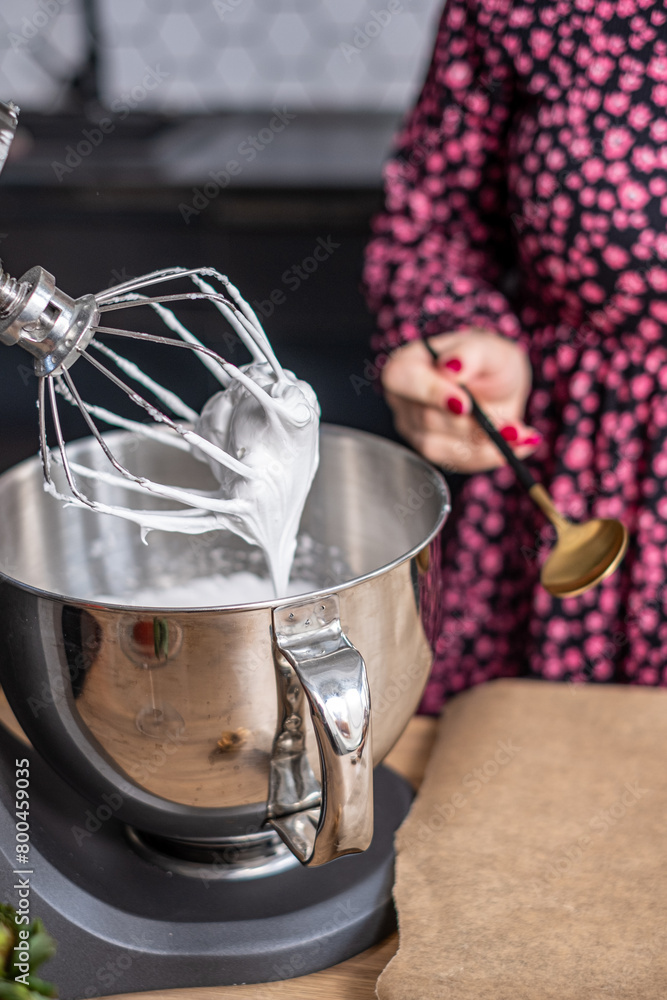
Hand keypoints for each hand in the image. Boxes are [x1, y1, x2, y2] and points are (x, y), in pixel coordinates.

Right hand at [380, 328, 539, 472]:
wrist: (501, 388)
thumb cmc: (488, 362)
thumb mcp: (488, 348)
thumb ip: (471, 353)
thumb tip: (453, 367)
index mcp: (406, 365)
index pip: (402, 378)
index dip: (432, 393)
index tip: (465, 404)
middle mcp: (404, 400)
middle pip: (427, 419)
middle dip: (471, 424)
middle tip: (510, 424)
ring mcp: (415, 430)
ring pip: (442, 447)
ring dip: (485, 443)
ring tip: (519, 433)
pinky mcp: (434, 452)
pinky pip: (457, 462)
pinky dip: (490, 455)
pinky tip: (516, 444)